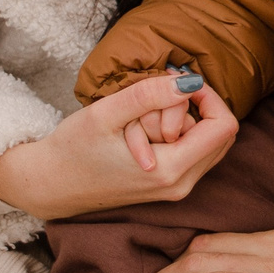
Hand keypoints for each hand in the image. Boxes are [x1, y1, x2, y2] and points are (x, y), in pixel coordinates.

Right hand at [0, 74, 235, 220]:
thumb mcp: (107, 113)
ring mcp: (175, 190)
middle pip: (220, 134)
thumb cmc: (72, 149)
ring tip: (142, 114)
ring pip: (208, 143)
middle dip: (195, 108)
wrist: (49, 185)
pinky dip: (178, 134)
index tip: (178, 82)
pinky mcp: (167, 187)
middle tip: (156, 95)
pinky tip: (144, 126)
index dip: (209, 96)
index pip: (224, 126)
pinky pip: (192, 153)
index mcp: (171, 171)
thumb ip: (149, 95)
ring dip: (184, 120)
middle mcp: (181, 186)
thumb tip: (192, 81)